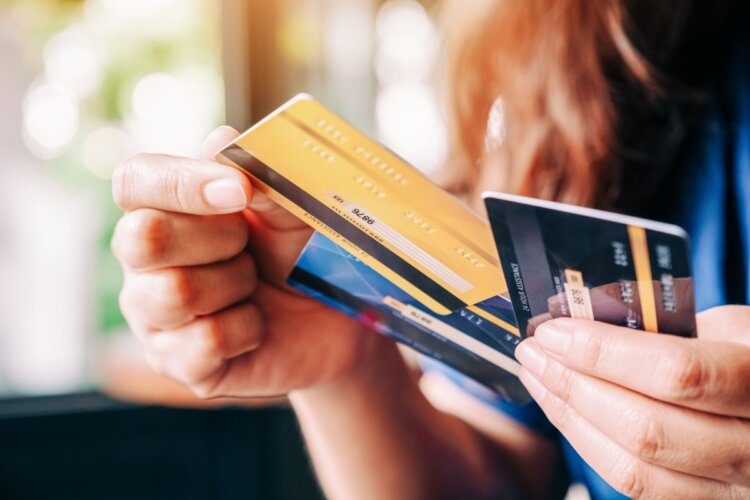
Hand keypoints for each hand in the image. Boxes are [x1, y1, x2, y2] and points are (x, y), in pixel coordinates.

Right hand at [111, 126, 392, 398]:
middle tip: (252, 247)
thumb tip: (220, 139)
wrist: (338, 317)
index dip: (182, 183)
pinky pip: (205, 343)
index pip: (135, 181)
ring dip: (236, 285)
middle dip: (218, 238)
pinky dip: (248, 330)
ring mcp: (156, 317)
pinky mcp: (179, 365)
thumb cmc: (304, 251)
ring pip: (174, 293)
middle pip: (144, 238)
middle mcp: (145, 263)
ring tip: (256, 287)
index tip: (239, 191)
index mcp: (164, 210)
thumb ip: (257, 174)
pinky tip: (258, 326)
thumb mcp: (291, 206)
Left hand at [515, 306, 749, 498]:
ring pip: (636, 467)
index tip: (555, 332)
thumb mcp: (730, 324)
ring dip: (571, 418)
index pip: (676, 374)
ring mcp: (736, 486)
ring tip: (538, 378)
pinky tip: (567, 411)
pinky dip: (591, 445)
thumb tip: (585, 321)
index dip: (603, 353)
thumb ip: (666, 324)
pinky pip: (639, 484)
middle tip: (533, 352)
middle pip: (645, 429)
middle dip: (573, 386)